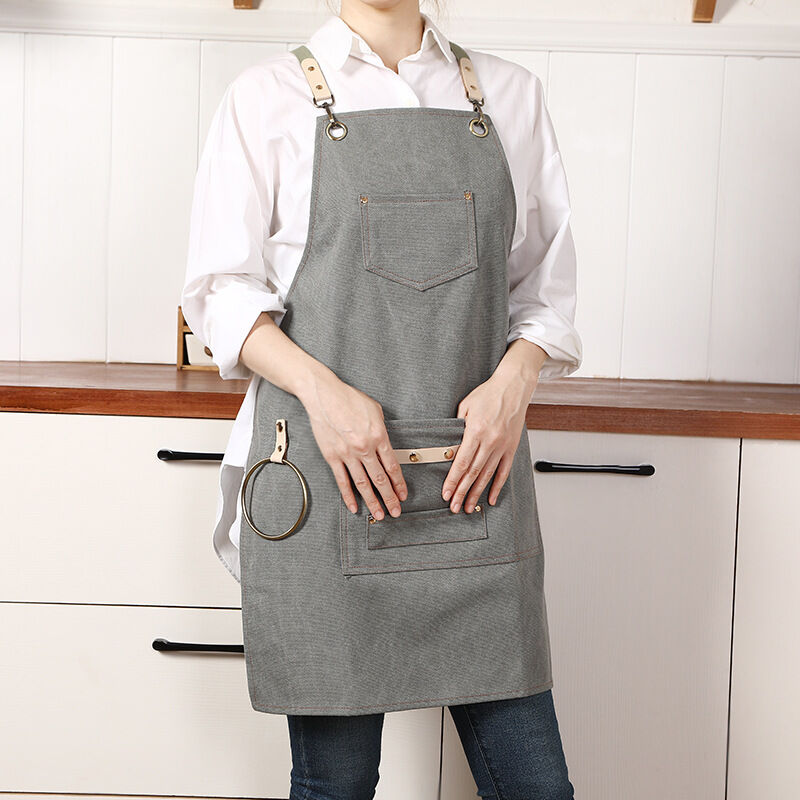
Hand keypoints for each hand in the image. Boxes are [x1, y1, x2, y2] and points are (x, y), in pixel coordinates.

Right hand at [299, 367, 407, 519]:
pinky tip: (354, 506)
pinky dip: (348, 496)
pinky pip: (342, 480)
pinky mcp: (332, 456)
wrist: (324, 395)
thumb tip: (386, 444)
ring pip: (363, 484)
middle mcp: (364, 448)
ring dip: (372, 501)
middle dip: (390, 498)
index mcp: (378, 436)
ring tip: (379, 514)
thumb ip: (382, 429)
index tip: (403, 494)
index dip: (399, 483)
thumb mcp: (375, 410)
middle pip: (380, 479)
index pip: (392, 466)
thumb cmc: (349, 399)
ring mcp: (347, 454)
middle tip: (396, 511)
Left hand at [442, 341, 544, 512]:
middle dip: (461, 492)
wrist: (513, 387)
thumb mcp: (465, 406)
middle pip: (473, 473)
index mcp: (476, 431)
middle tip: (453, 507)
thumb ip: (457, 427)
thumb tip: (448, 447)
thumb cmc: (488, 394)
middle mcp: (491, 441)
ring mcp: (503, 446)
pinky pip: (503, 471)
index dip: (452, 480)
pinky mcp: (512, 447)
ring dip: (476, 493)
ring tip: (468, 508)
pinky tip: (491, 499)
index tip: (446, 493)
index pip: (461, 462)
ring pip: (487, 476)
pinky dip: (497, 487)